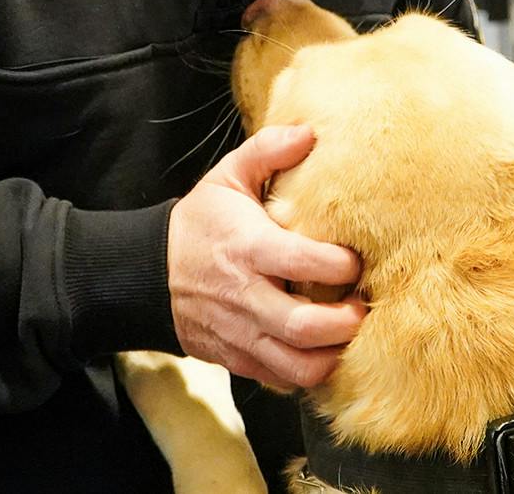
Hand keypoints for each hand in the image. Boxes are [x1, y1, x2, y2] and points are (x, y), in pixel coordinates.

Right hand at [167, 124, 365, 388]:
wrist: (150, 274)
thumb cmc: (199, 223)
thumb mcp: (227, 177)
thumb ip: (267, 152)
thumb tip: (310, 132)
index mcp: (248, 248)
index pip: (305, 263)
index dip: (341, 264)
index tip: (355, 259)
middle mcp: (245, 297)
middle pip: (307, 326)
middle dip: (347, 321)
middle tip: (363, 303)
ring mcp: (241, 335)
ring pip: (299, 366)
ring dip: (333, 355)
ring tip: (346, 332)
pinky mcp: (239, 360)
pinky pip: (282, 380)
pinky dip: (308, 372)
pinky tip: (320, 349)